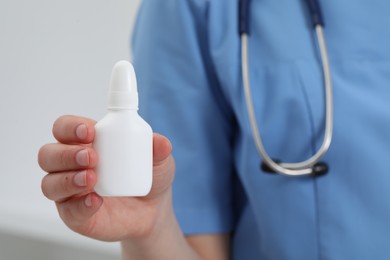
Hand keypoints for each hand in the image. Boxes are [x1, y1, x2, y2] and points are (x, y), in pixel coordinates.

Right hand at [38, 115, 174, 241]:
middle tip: (92, 156)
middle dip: (66, 153)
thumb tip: (161, 142)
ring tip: (92, 178)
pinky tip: (95, 201)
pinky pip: (68, 211)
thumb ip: (159, 149)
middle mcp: (70, 165)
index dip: (70, 127)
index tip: (90, 131)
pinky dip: (80, 205)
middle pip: (48, 154)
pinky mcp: (75, 215)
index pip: (64, 129)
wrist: (151, 211)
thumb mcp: (158, 160)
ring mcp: (70, 191)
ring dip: (68, 179)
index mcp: (85, 143)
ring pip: (50, 183)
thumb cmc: (146, 176)